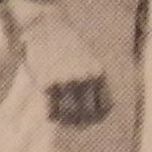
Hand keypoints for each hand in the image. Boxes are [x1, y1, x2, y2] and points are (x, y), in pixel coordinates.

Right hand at [7, 2, 111, 126]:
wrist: (46, 26)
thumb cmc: (66, 44)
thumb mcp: (87, 60)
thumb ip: (92, 80)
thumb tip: (94, 105)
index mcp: (99, 73)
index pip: (105, 106)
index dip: (98, 117)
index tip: (90, 120)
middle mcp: (85, 79)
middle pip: (88, 114)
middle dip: (82, 123)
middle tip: (74, 125)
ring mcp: (67, 82)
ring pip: (70, 114)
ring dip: (66, 121)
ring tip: (61, 120)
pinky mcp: (48, 83)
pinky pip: (53, 110)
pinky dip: (53, 116)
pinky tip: (50, 115)